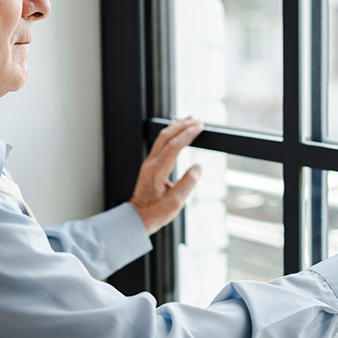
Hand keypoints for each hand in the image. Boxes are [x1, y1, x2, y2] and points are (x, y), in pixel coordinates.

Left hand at [130, 117, 203, 234]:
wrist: (138, 217)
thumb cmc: (156, 212)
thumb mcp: (175, 203)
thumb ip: (187, 184)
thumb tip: (198, 167)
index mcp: (157, 171)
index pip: (174, 146)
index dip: (187, 134)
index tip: (199, 127)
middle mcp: (151, 163)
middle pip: (166, 137)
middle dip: (182, 126)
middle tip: (198, 120)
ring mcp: (149, 163)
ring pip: (162, 138)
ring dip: (176, 127)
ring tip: (190, 120)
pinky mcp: (150, 165)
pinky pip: (159, 144)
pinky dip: (169, 134)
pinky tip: (174, 128)